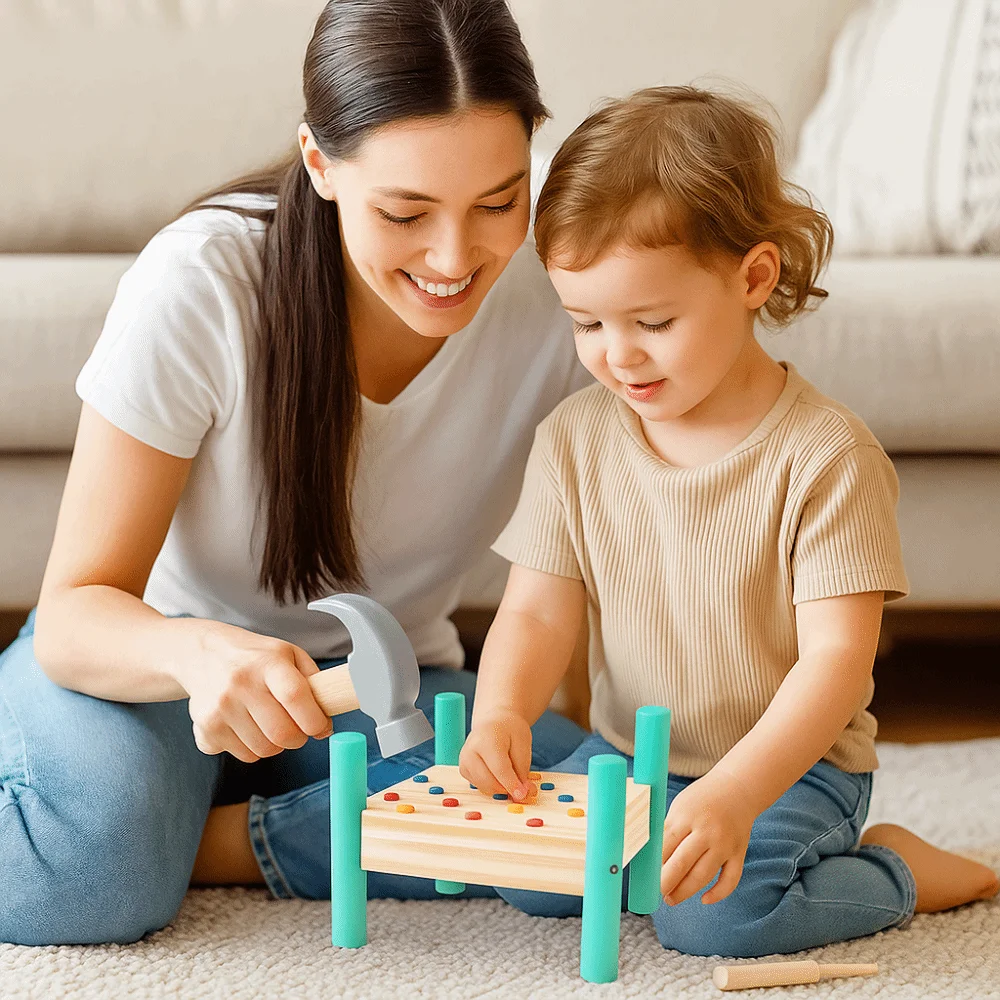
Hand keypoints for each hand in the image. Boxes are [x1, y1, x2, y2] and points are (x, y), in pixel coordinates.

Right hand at [174, 619, 332, 762]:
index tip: (320, 726)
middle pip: (281, 733)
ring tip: (267, 721)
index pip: (295, 696)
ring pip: (263, 750)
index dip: (314, 720)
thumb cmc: (254, 657)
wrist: (204, 654)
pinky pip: (242, 755)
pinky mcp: (206, 728)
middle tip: (296, 727)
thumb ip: (314, 684)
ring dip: (274, 744)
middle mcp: (240, 683)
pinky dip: (250, 747)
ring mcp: (220, 708)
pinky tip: (245, 725)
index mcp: (267, 662)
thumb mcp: (289, 655)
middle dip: (297, 738)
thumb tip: (325, 726)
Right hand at [459, 709, 534, 800]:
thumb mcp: (523, 743)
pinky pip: (481, 786)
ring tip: (511, 772)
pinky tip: (499, 772)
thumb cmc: (509, 730)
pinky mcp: (463, 770)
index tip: (523, 795)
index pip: (499, 768)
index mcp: (486, 739)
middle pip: (489, 782)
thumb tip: (522, 795)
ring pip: (485, 787)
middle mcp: (470, 751)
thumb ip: (522, 769)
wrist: (493, 721)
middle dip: (507, 788)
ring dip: (501, 787)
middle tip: (523, 786)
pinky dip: (493, 785)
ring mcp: (464, 761)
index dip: (512, 784)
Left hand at [660, 769, 755, 905]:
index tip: (645, 878)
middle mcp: (706, 832)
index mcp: (686, 817)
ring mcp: (724, 844)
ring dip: (685, 891)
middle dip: (667, 883)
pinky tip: (704, 899)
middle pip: (682, 863)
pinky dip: (718, 894)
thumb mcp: (680, 806)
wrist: (737, 788)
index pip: (666, 845)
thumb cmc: (701, 799)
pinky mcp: (739, 853)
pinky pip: (731, 879)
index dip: (654, 865)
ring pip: (703, 875)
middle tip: (657, 893)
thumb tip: (649, 858)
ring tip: (671, 899)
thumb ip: (668, 830)